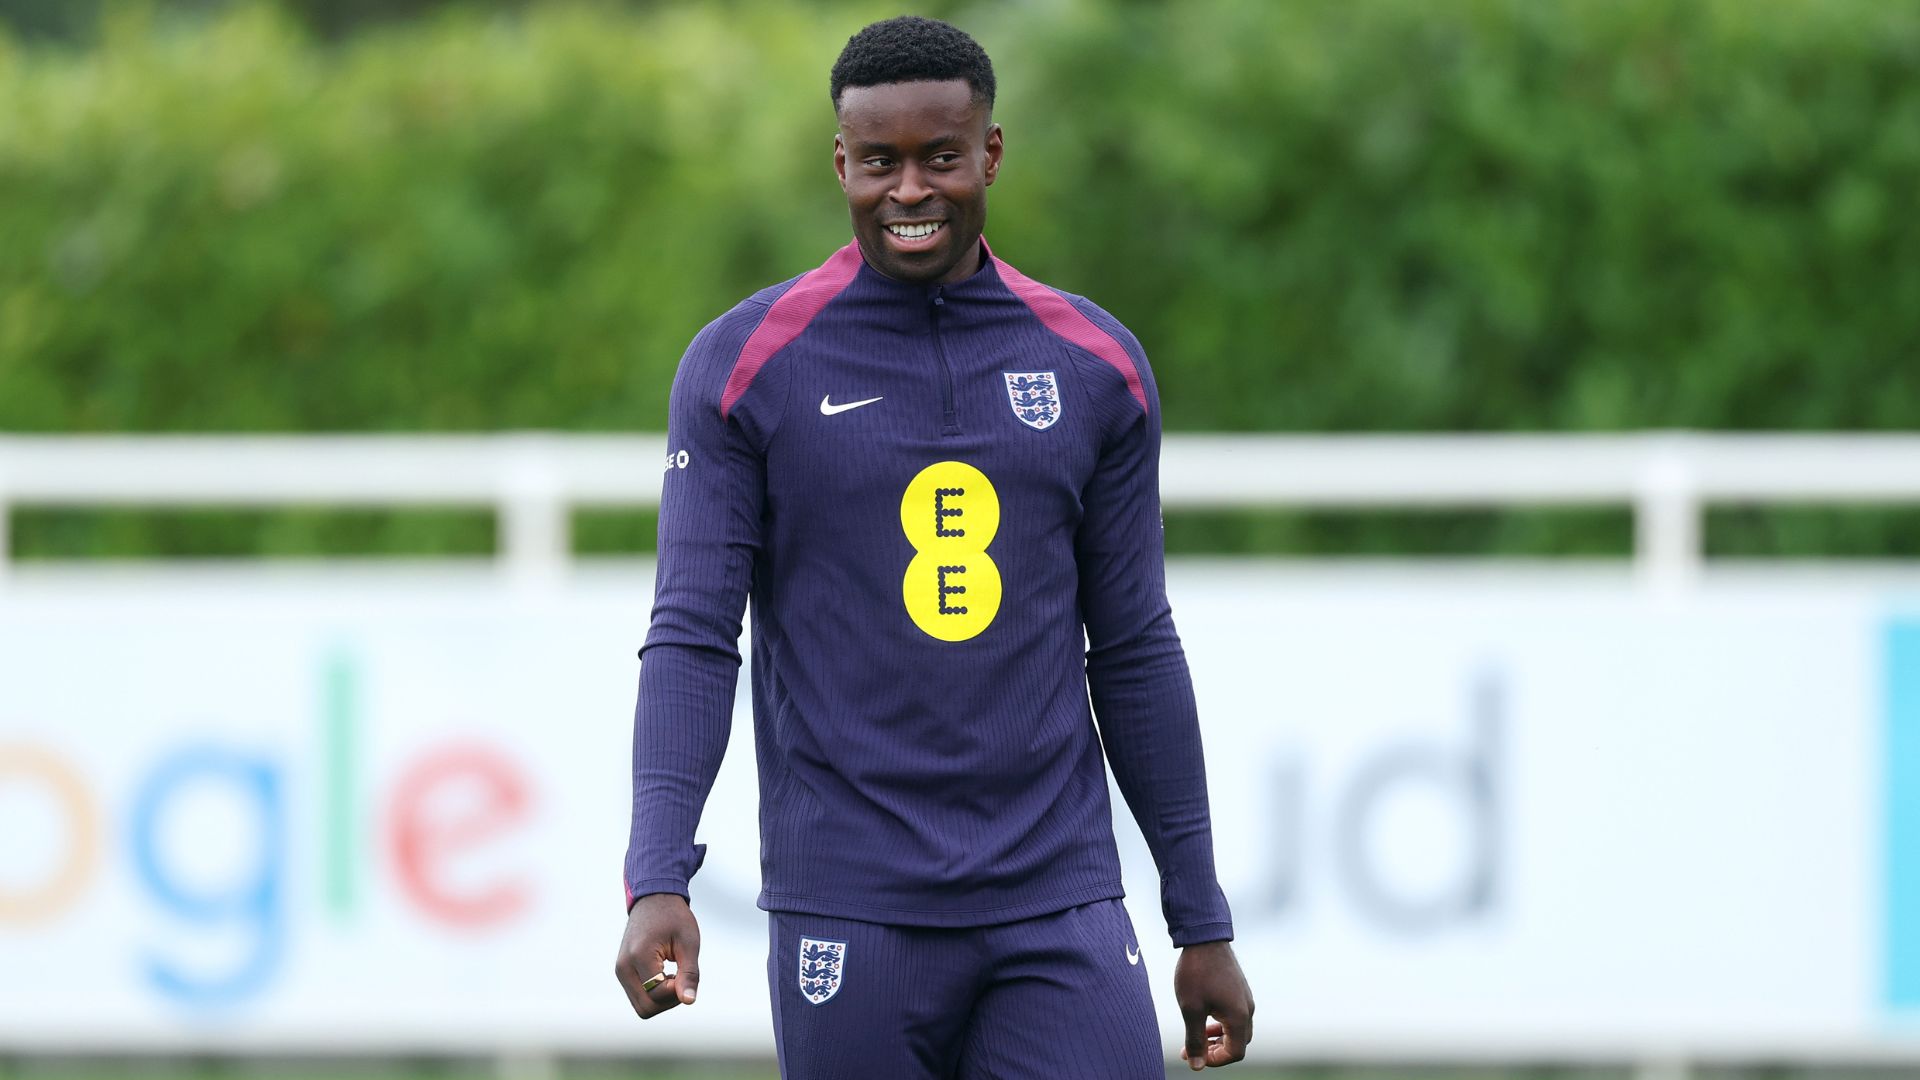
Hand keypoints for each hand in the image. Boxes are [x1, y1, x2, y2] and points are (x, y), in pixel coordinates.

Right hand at [614, 892, 701, 1018]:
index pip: (658, 994)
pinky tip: (666, 976)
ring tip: (675, 976)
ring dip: (662, 999)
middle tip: (682, 979)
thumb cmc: (674, 917)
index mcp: (639, 956)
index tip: (687, 972)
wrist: (653, 898)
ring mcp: (620, 971)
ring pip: (642, 1006)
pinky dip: (655, 994)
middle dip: (669, 1001)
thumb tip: (689, 1001)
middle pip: (646, 1008)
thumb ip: (689, 974)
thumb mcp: (688, 943)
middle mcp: (623, 967)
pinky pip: (639, 997)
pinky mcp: (622, 973)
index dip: (678, 991)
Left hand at [1173, 940, 1253, 1068]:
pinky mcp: (1240, 988)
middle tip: (1191, 1048)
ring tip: (1195, 1034)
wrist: (1204, 937)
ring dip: (1217, 1037)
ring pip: (1236, 1029)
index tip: (1193, 1054)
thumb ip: (1195, 1039)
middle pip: (1238, 1043)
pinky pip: (1235, 1014)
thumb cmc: (1196, 973)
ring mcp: (1245, 997)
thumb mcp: (1191, 1009)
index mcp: (1239, 1017)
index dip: (1214, 1060)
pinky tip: (1202, 1014)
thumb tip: (1196, 1066)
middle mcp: (1247, 1009)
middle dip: (1215, 1050)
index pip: (1234, 1053)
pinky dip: (1221, 1022)